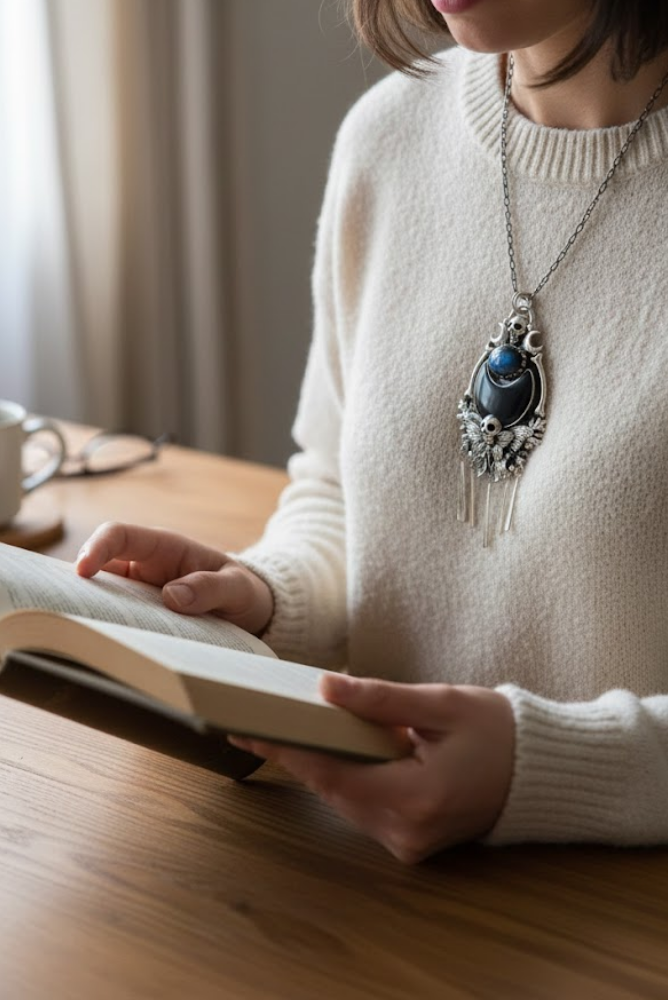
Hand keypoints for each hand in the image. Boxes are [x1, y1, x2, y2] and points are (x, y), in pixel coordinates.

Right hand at [76, 522, 273, 634]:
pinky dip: (109, 628)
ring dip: (94, 611)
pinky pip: (117, 617)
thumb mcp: (238, 588)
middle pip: (99, 567)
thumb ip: (211, 588)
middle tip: (74, 612)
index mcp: (165, 547)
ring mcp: (140, 592)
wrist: (253, 612)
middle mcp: (145, 566)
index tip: (83, 571)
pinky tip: (108, 646)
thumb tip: (171, 596)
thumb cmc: (244, 592)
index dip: (97, 548)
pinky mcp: (142, 614)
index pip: (120, 535)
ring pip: (103, 595)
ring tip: (89, 634)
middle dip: (81, 586)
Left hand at [229, 676, 514, 862]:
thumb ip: (381, 699)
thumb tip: (327, 688)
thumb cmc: (500, 731)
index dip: (287, 749)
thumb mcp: (441, 704)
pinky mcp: (411, 841)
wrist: (542, 772)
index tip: (247, 729)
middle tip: (254, 724)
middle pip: (332, 790)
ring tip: (284, 732)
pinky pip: (364, 806)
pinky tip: (330, 750)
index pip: (331, 773)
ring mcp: (409, 844)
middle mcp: (406, 833)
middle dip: (296, 754)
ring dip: (319, 766)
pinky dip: (345, 777)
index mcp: (415, 800)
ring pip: (344, 800)